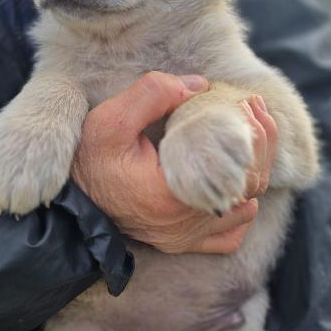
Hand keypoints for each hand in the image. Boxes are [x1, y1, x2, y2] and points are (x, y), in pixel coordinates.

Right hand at [71, 72, 276, 253]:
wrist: (68, 205)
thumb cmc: (88, 161)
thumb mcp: (110, 120)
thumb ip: (152, 94)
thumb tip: (198, 86)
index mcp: (174, 194)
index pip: (241, 166)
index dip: (256, 133)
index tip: (248, 105)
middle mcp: (186, 223)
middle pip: (251, 186)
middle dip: (262, 146)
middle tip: (255, 113)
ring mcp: (186, 238)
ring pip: (246, 210)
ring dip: (254, 176)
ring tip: (247, 141)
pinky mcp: (182, 244)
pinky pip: (230, 236)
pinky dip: (240, 211)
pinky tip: (233, 186)